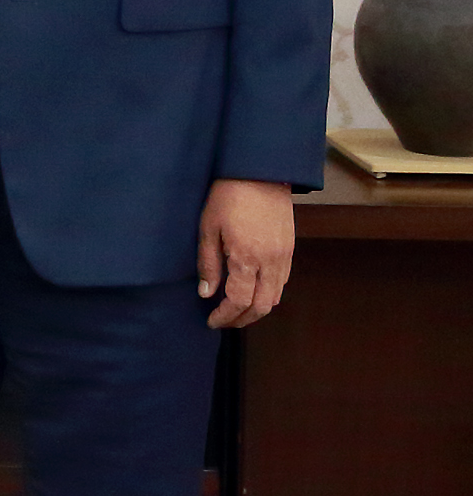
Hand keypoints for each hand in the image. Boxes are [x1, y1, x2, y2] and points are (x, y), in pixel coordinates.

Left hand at [198, 178, 294, 327]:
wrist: (260, 174)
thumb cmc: (228, 197)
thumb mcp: (208, 228)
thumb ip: (208, 264)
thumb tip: (206, 293)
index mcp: (246, 258)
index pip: (239, 301)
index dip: (225, 316)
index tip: (211, 321)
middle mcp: (270, 263)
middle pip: (261, 306)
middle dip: (241, 320)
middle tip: (222, 321)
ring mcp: (284, 258)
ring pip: (275, 298)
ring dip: (256, 309)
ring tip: (235, 310)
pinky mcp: (290, 251)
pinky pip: (282, 283)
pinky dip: (267, 295)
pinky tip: (251, 292)